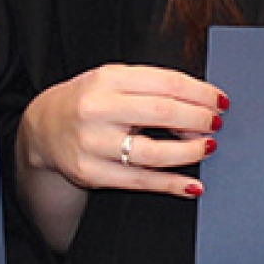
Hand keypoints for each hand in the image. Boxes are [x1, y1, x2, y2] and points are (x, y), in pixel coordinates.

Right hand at [16, 63, 225, 249]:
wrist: (44, 128)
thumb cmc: (89, 101)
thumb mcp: (113, 81)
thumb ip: (151, 87)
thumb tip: (201, 103)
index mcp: (108, 79)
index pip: (165, 83)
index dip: (199, 93)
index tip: (220, 101)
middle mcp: (98, 109)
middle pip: (162, 113)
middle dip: (198, 120)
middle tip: (215, 124)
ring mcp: (94, 144)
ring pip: (154, 153)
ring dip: (190, 152)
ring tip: (207, 147)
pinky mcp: (93, 173)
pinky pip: (141, 181)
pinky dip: (172, 184)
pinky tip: (193, 184)